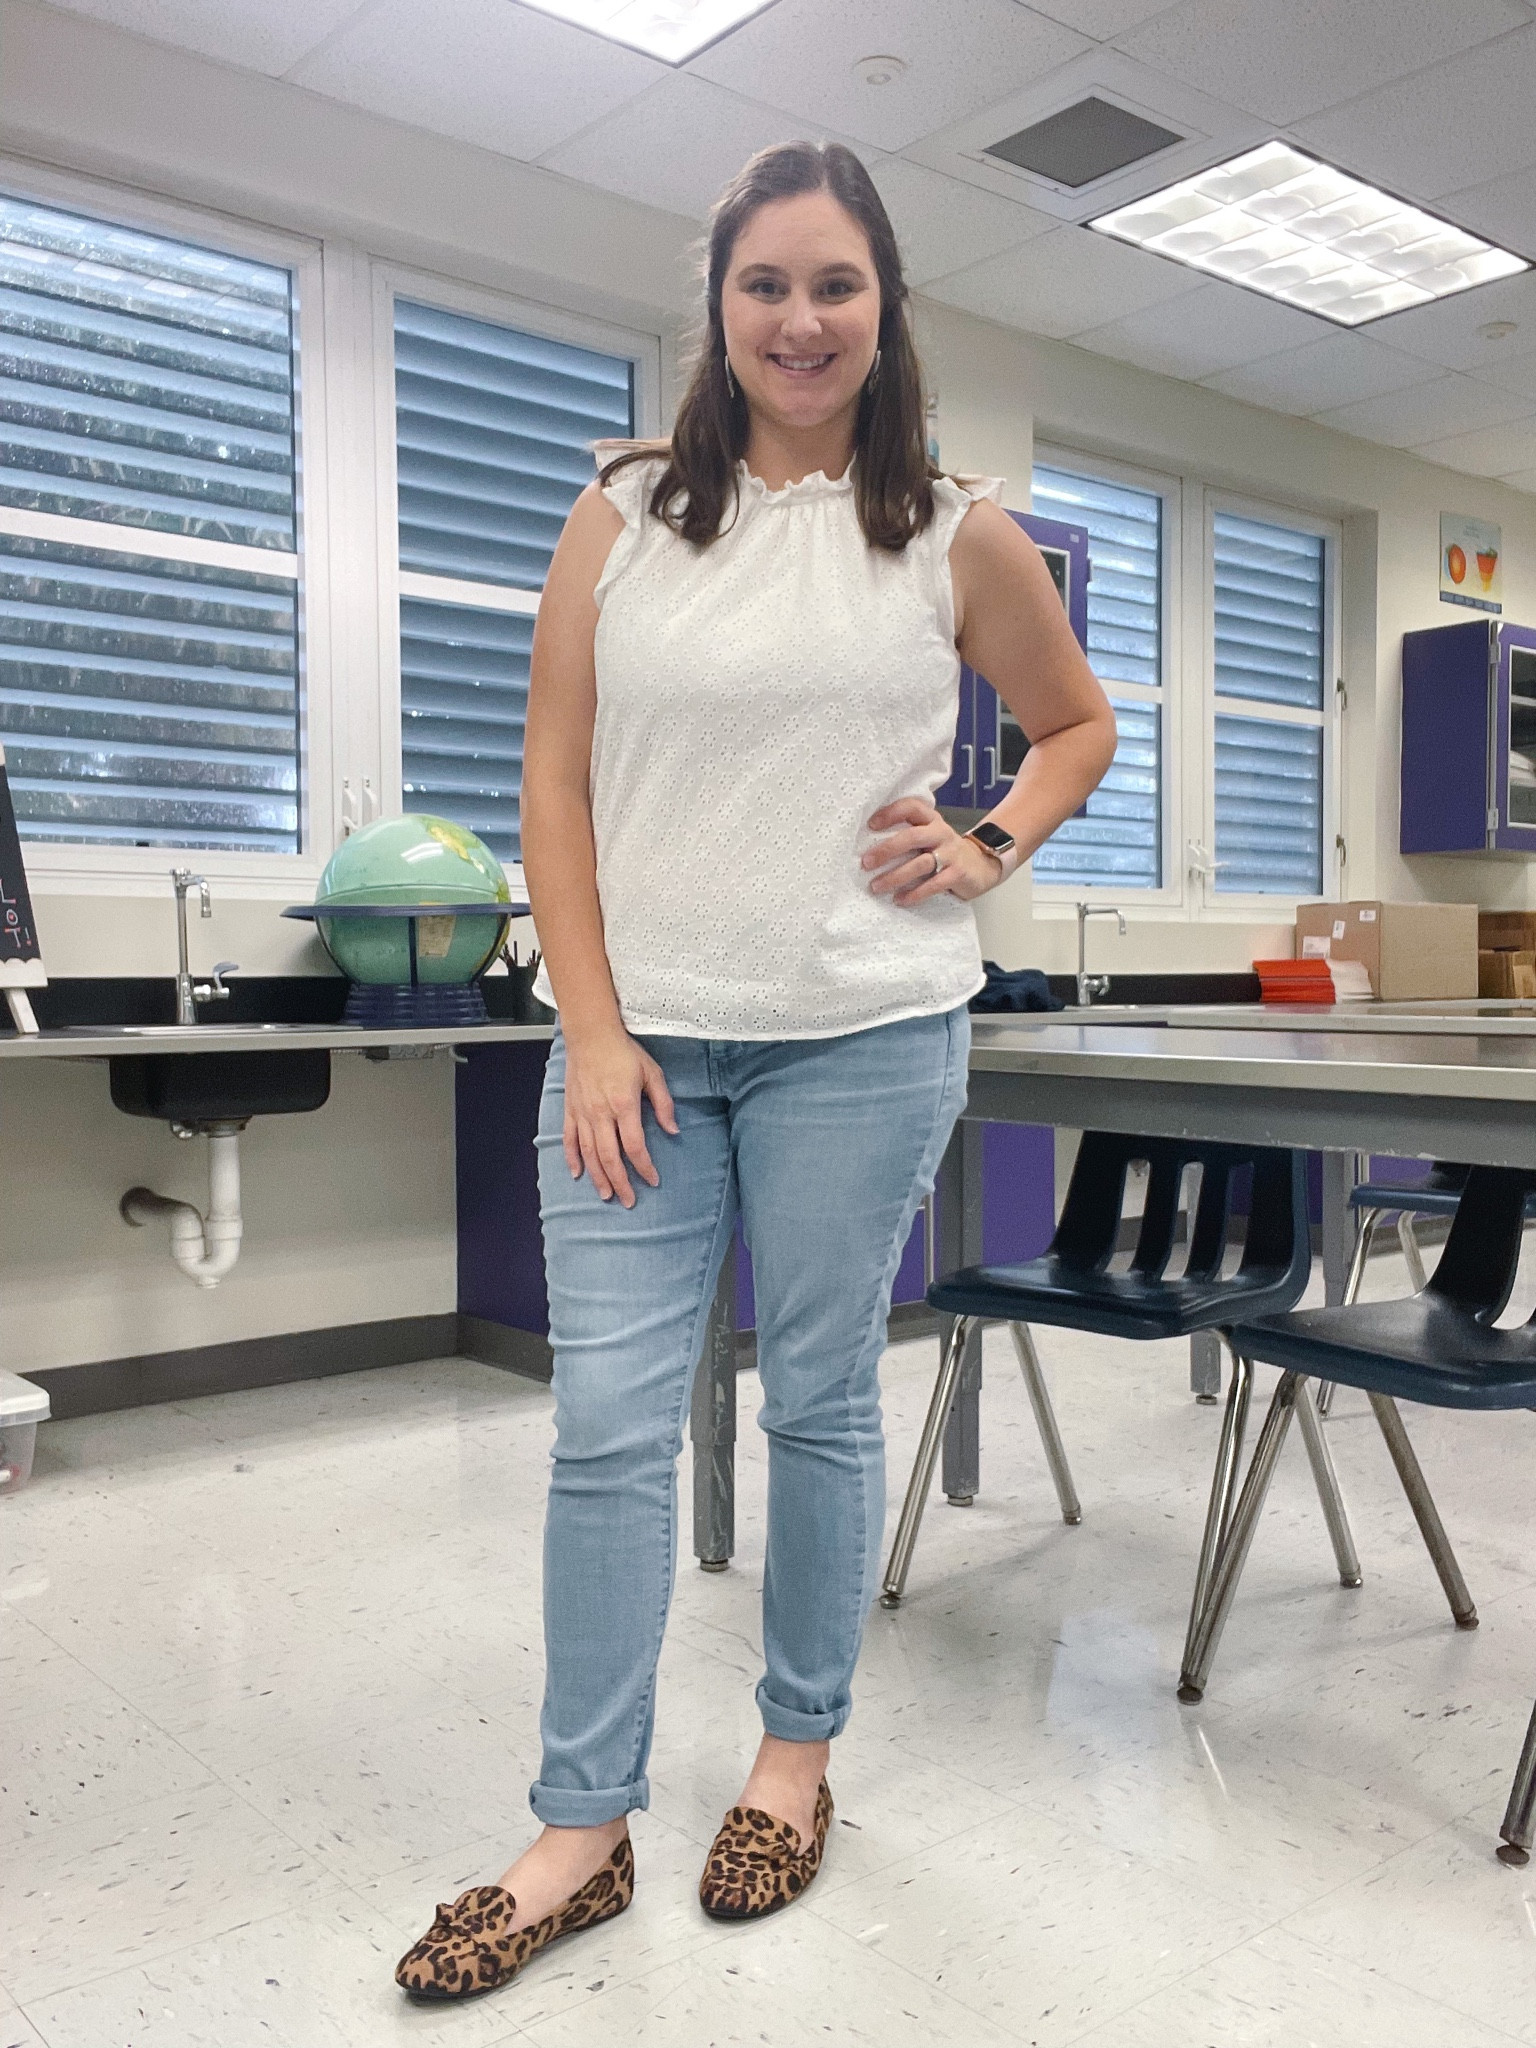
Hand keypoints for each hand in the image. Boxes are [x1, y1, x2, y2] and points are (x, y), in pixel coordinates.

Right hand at [562, 1026, 677, 1207]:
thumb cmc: (624, 1052)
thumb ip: (663, 1104)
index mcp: (624, 1105)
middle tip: (629, 1201)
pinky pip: (569, 1139)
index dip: (644, 1167)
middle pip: (610, 1157)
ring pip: (589, 1153)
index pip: (634, 1146)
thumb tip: (673, 1130)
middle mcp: (601, 1114)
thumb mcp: (652, 1073)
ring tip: (606, 1195)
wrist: (591, 1034)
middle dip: (621, 1182)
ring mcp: (582, 1113)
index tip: (653, 1180)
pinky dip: (572, 1158)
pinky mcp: (570, 1109)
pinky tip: (578, 1174)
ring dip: (598, 1177)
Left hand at [862, 797, 1006, 906]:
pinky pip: (933, 885)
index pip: (911, 807)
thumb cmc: (945, 851)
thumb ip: (909, 835)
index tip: (870, 824)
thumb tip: (870, 846)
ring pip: (920, 864)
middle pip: (912, 837)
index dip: (890, 813)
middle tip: (866, 862)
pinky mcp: (957, 874)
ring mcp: (951, 854)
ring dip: (895, 876)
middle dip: (886, 850)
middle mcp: (941, 833)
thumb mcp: (930, 836)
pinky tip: (899, 900)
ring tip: (876, 886)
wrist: (982, 865)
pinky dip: (914, 894)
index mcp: (932, 820)